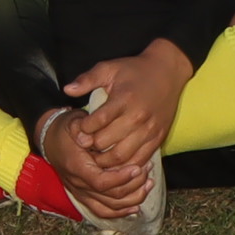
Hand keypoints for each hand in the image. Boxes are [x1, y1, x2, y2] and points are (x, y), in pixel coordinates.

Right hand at [32, 103, 149, 218]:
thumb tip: (88, 137)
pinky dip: (120, 212)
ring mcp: (81, 193)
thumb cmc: (66, 130)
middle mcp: (78, 185)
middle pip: (109, 197)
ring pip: (109, 207)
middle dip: (133, 185)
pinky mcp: (84, 197)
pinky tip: (136, 206)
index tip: (138, 168)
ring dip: (132, 199)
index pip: (101, 182)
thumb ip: (83, 128)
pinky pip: (102, 211)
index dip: (121, 178)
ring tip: (148, 184)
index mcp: (76, 167)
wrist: (51, 140)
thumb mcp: (73, 123)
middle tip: (147, 170)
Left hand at [62, 42, 192, 178]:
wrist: (167, 71)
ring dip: (105, 161)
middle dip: (91, 146)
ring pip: (121, 156)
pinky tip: (115, 163)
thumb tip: (67, 90)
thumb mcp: (109, 68)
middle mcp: (138, 116)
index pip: (97, 122)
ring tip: (96, 156)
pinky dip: (125, 166)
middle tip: (85, 145)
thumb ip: (87, 79)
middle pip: (106, 142)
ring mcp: (149, 130)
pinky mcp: (158, 138)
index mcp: (124, 99)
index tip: (79, 128)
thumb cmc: (135, 70)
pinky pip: (140, 160)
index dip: (83, 129)